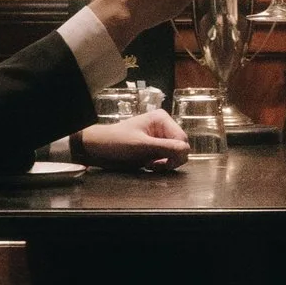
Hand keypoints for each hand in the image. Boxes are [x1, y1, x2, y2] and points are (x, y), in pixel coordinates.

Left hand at [75, 110, 189, 170]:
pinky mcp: (155, 148)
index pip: (182, 139)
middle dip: (170, 159)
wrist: (99, 149)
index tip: (162, 164)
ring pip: (175, 154)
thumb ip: (165, 147)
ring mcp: (159, 138)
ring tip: (149, 164)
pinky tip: (148, 165)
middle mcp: (163, 127)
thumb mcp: (141, 145)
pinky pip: (167, 158)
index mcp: (162, 119)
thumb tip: (186, 150)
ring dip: (165, 163)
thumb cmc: (116, 142)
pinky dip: (161, 165)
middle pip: (181, 147)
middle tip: (154, 165)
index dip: (176, 154)